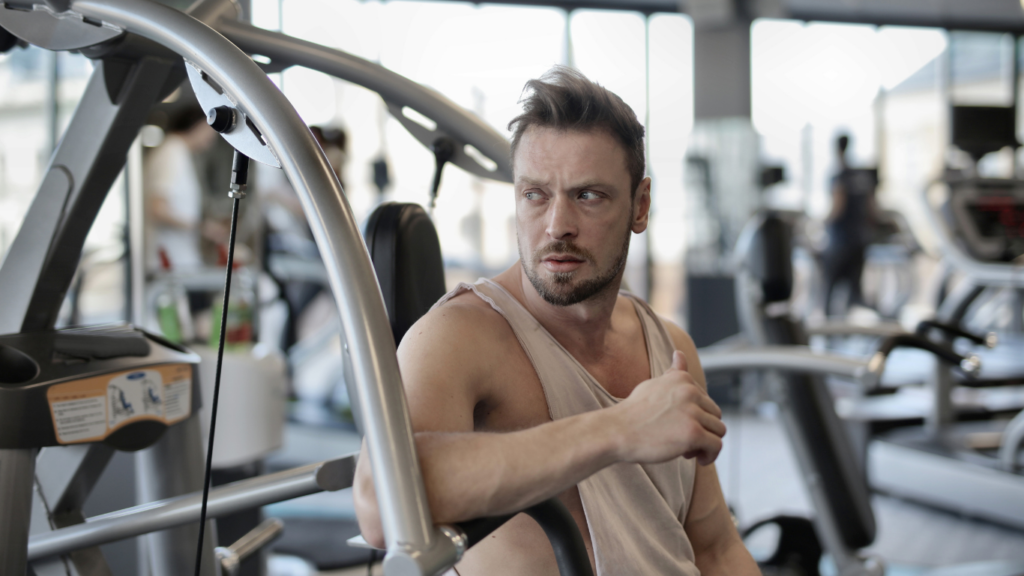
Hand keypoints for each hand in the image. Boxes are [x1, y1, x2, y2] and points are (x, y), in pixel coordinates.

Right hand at [612, 351, 724, 465]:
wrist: (616, 432)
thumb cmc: (633, 412)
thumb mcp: (654, 385)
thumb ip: (673, 373)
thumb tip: (680, 354)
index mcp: (683, 379)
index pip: (706, 401)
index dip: (696, 417)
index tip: (679, 426)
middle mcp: (690, 391)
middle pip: (716, 415)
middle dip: (703, 429)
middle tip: (683, 441)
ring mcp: (692, 412)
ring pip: (719, 430)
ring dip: (706, 443)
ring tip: (687, 450)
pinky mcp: (693, 433)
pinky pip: (716, 445)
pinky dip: (709, 455)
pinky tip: (694, 458)